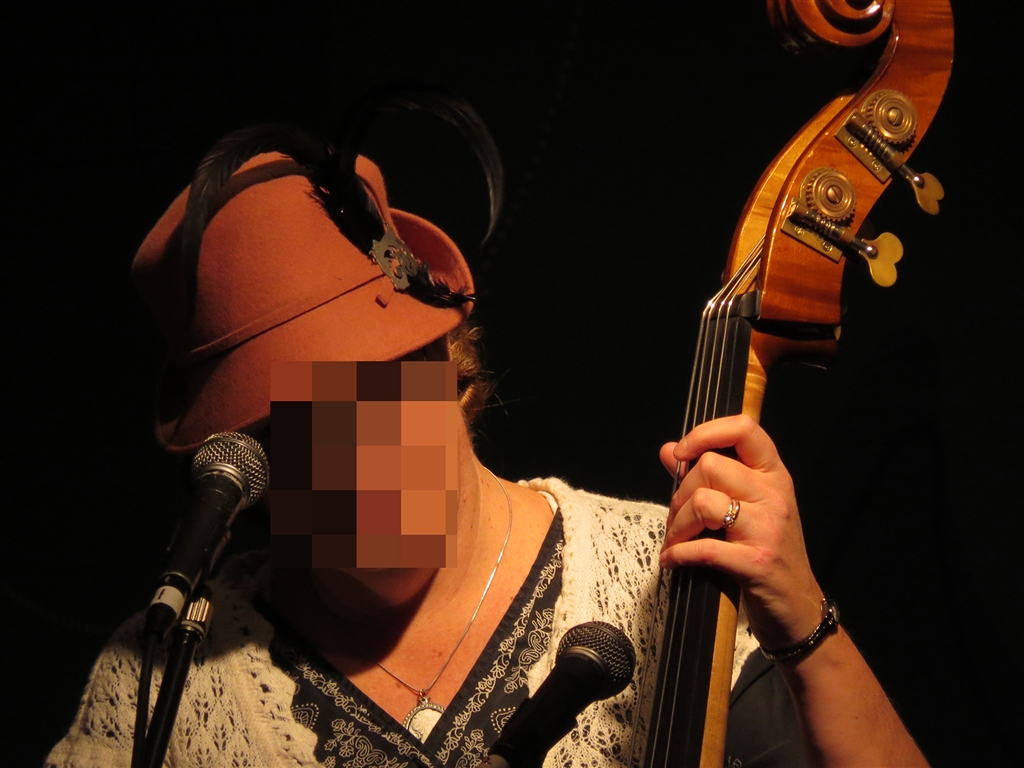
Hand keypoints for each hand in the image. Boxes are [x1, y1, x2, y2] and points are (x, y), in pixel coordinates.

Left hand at [659, 415, 822, 650]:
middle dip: (680, 494)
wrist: (799, 607)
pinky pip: (703, 548)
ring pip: (703, 501)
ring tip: (676, 540)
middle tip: (678, 519)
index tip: (681, 453)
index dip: (705, 433)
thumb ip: (706, 477)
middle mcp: (775, 494)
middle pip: (710, 466)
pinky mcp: (757, 562)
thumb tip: (668, 450)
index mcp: (773, 475)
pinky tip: (672, 561)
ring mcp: (768, 528)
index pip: (744, 429)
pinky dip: (678, 554)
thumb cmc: (767, 553)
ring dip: (677, 525)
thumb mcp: (745, 507)